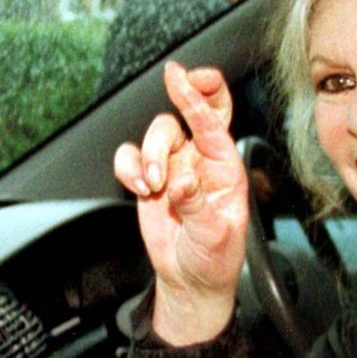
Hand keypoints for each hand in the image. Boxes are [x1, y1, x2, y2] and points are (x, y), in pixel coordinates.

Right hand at [114, 61, 248, 344]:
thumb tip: (182, 181)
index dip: (200, 96)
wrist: (191, 280)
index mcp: (226, 168)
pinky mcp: (150, 180)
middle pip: (189, 114)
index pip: (215, 123)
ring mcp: (174, 167)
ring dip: (149, 153)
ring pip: (157, 134)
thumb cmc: (214, 258)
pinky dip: (128, 167)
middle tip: (173, 78)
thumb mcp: (213, 236)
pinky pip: (131, 157)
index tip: (185, 77)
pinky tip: (140, 188)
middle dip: (183, 93)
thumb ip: (197, 207)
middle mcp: (201, 161)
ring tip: (153, 185)